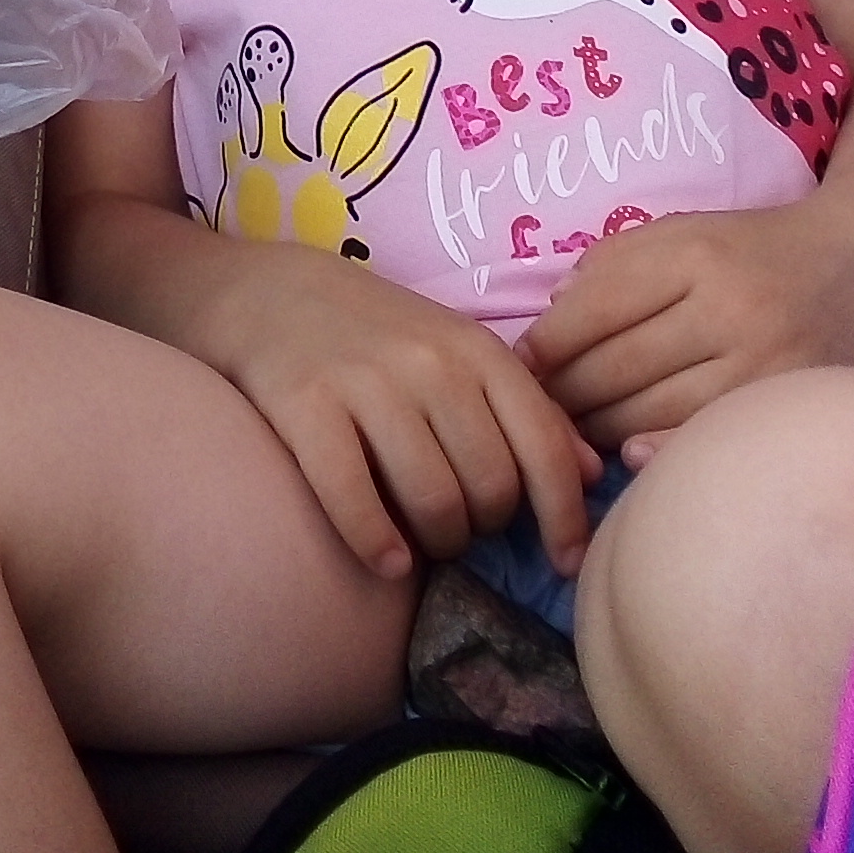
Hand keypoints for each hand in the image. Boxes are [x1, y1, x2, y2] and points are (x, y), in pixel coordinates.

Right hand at [209, 248, 599, 582]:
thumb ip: (524, 408)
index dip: (563, 516)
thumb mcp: (456, 348)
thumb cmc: (372, 330)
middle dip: (484, 528)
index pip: (542, 446)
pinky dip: (378, 545)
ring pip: (433, 501)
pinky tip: (384, 560)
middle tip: (460, 528)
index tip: (564, 563)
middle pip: (491, 487)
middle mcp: (430, 363)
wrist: (261, 289)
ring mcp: (366, 383)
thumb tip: (592, 473)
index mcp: (477, 348)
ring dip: (436, 544)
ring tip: (422, 543)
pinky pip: (355, 500)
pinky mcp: (303, 406)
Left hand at [518, 196, 853, 465]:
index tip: (522, 365)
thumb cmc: (759, 251)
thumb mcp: (687, 230)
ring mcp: (761, 367)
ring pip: (649, 414)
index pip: (596, 309)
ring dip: (599, 429)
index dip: (546, 344)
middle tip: (537, 409)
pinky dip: (656, 454)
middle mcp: (729, 311)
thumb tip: (553, 317)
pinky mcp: (784, 409)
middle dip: (564, 394)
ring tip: (577, 431)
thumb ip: (617, 264)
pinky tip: (631, 455)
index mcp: (695, 257)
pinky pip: (701, 442)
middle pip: (615, 369)